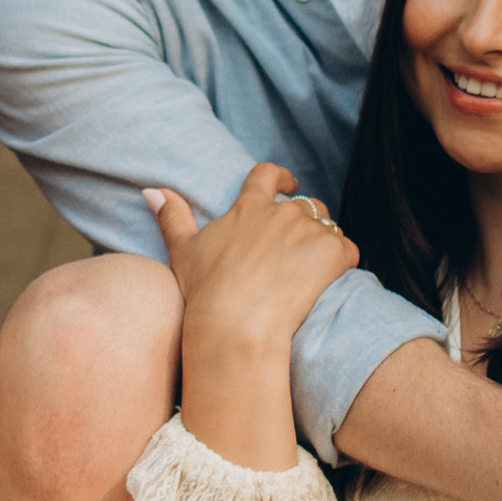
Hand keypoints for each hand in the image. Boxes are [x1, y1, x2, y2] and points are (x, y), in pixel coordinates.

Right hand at [146, 162, 357, 349]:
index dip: (281, 177)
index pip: (267, 175)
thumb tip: (153, 190)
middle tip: (299, 252)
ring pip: (328, 228)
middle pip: (306, 206)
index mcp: (249, 208)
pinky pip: (348, 251)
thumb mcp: (183, 251)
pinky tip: (329, 284)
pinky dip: (342, 264)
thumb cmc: (206, 292)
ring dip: (323, 244)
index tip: (289, 183)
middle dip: (306, 223)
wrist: (238, 325)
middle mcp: (283, 212)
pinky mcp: (334, 252)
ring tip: (312, 272)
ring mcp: (310, 231)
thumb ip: (172, 216)